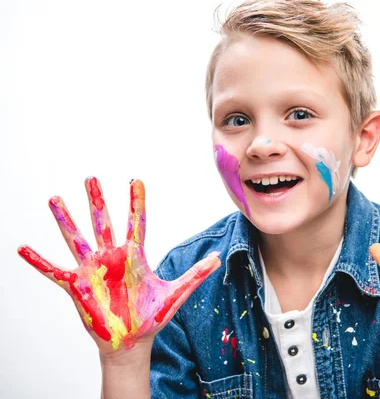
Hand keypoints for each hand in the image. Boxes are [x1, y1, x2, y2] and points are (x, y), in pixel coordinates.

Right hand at [18, 178, 220, 353]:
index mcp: (134, 256)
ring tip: (55, 199)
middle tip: (91, 178)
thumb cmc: (152, 316)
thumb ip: (196, 274)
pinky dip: (37, 261)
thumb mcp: (176, 293)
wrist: (132, 341)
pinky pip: (53, 271)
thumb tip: (218, 258)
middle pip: (103, 223)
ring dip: (66, 220)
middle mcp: (112, 257)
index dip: (136, 202)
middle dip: (98, 201)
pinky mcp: (76, 286)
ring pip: (77, 239)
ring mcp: (92, 270)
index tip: (136, 180)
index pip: (137, 222)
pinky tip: (22, 247)